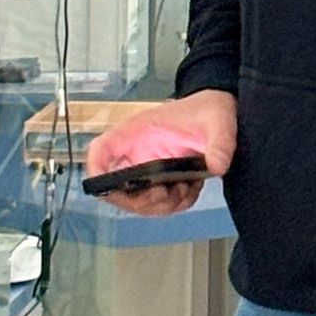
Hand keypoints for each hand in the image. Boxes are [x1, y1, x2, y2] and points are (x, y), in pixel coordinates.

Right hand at [84, 92, 236, 216]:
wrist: (220, 114)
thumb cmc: (209, 110)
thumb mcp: (217, 120)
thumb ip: (219, 141)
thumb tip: (217, 166)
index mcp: (138, 133)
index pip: (102, 149)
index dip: (96, 169)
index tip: (106, 186)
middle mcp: (138, 154)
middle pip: (117, 188)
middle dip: (140, 200)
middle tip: (165, 194)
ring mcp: (148, 170)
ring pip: (139, 201)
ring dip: (162, 205)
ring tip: (185, 189)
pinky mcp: (161, 181)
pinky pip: (160, 204)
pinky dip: (176, 204)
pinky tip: (190, 189)